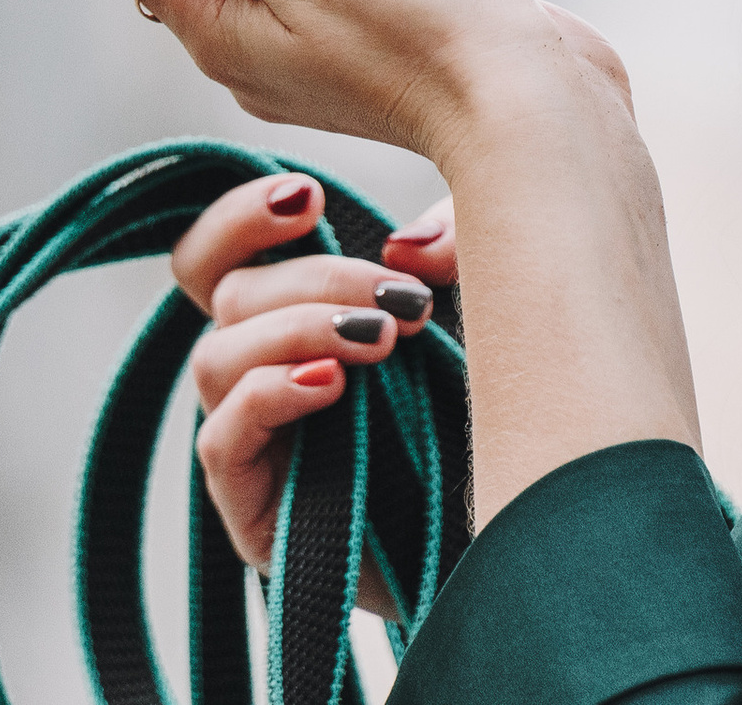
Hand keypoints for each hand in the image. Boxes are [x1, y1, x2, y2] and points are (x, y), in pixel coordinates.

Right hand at [172, 170, 461, 601]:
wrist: (526, 541)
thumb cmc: (491, 418)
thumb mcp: (478, 313)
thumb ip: (448, 256)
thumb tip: (406, 242)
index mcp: (291, 321)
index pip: (216, 255)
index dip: (240, 216)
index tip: (310, 199)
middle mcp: (259, 376)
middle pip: (227, 291)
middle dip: (318, 278)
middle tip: (399, 300)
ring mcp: (255, 447)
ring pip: (217, 356)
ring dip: (300, 329)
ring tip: (382, 341)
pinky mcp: (257, 516)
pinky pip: (222, 440)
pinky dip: (271, 395)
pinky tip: (333, 385)